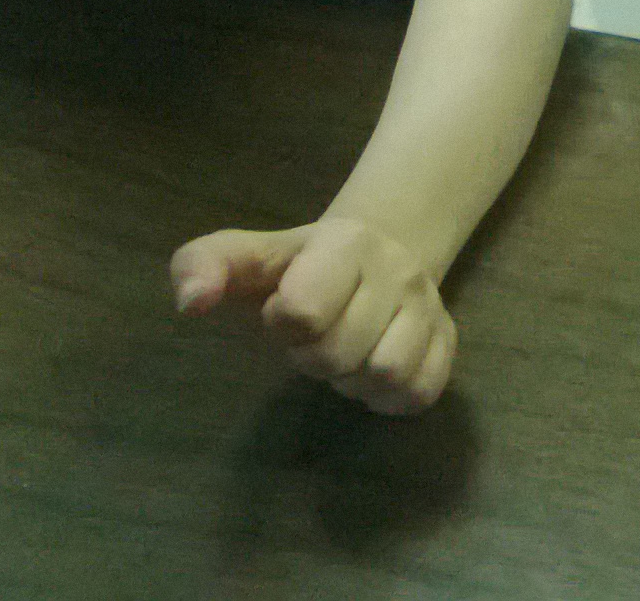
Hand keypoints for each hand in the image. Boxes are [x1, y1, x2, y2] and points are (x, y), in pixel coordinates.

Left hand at [173, 217, 456, 414]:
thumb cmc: (295, 266)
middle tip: (313, 340)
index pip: (304, 308)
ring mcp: (429, 307)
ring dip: (352, 379)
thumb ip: (202, 265)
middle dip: (313, 358)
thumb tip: (191, 303)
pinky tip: (371, 371)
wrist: (377, 249)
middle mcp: (397, 270)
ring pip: (388, 373)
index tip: (283, 311)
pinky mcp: (448, 341)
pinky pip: (420, 393)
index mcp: (345, 243)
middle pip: (341, 353)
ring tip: (344, 355)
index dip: (282, 323)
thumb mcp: (246, 256)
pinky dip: (387, 397)